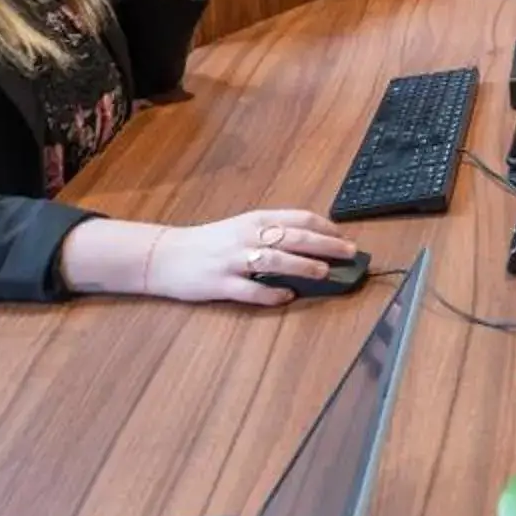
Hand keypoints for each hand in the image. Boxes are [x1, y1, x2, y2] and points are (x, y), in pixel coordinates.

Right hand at [144, 209, 353, 305]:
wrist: (165, 254)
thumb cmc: (209, 242)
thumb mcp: (242, 228)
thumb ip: (272, 233)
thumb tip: (312, 244)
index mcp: (255, 220)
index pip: (299, 218)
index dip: (326, 227)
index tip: (345, 237)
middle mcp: (247, 237)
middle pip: (294, 237)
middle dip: (326, 245)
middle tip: (350, 253)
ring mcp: (233, 261)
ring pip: (275, 261)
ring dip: (303, 266)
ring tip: (324, 273)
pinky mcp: (220, 284)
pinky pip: (251, 290)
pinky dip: (271, 294)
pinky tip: (287, 297)